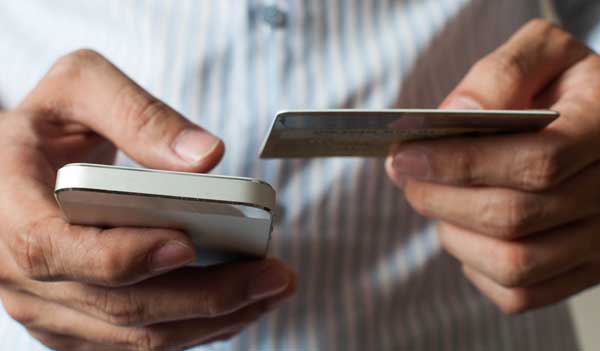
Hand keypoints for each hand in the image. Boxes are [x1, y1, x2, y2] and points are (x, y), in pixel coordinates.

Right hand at [0, 49, 295, 349]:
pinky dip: (196, 328)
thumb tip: (207, 157)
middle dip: (207, 297)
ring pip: (136, 335)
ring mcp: (50, 307)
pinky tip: (240, 303)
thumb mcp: (80, 89)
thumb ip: (137, 114)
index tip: (189, 243)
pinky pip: (139, 341)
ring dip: (214, 319)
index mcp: (9, 206)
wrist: (20, 164)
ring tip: (271, 290)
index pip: (55, 249)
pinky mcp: (77, 322)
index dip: (124, 255)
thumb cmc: (49, 124)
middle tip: (274, 275)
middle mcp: (21, 272)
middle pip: (119, 305)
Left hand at [386, 19, 599, 313]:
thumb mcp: (543, 53)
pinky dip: (477, 268)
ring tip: (436, 199)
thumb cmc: (561, 86)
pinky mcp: (583, 271)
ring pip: (514, 264)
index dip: (460, 163)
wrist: (596, 121)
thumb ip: (502, 73)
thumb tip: (456, 114)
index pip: (534, 162)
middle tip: (406, 176)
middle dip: (440, 198)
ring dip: (453, 234)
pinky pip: (521, 294)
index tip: (404, 155)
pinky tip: (466, 231)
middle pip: (513, 217)